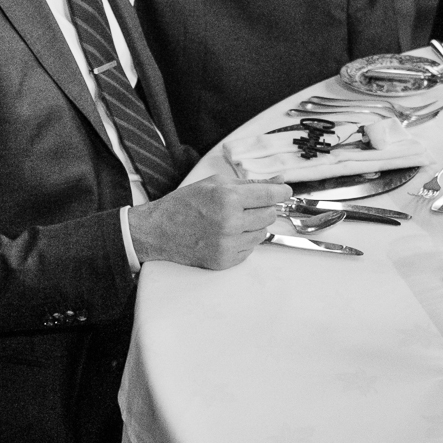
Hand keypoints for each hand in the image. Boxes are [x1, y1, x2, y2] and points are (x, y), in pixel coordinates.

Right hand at [126, 172, 292, 269]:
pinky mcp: (225, 261)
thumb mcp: (216, 184)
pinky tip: (226, 234)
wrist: (159, 231)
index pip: (270, 195)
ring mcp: (228, 245)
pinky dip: (244, 241)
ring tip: (233, 220)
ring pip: (262, 233)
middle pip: (270, 214)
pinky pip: (250, 249)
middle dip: (264, 207)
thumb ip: (250, 184)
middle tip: (247, 205)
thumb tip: (279, 182)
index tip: (284, 191)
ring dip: (254, 225)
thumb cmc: (186, 203)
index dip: (281, 191)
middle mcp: (230, 223)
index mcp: (228, 199)